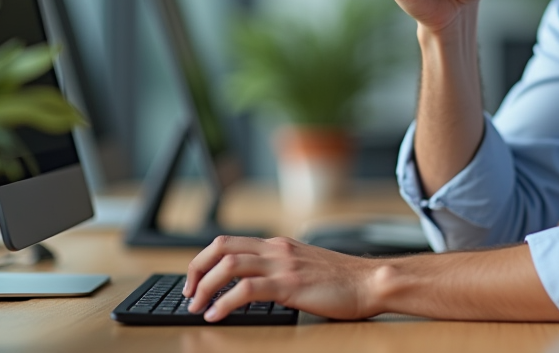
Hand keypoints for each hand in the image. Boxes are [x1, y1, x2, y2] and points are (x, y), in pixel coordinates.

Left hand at [183, 235, 378, 321]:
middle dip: (196, 269)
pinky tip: (216, 315)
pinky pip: (247, 290)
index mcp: (278, 245)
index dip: (204, 260)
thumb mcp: (306, 266)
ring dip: (204, 287)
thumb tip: (256, 286)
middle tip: (188, 293)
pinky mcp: (290, 284)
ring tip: (196, 307)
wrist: (370, 282)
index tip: (194, 281)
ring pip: (229, 265)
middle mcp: (276, 249)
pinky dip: (224, 302)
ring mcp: (283, 265)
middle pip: (221, 247)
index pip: (229, 242)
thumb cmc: (343, 280)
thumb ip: (282, 268)